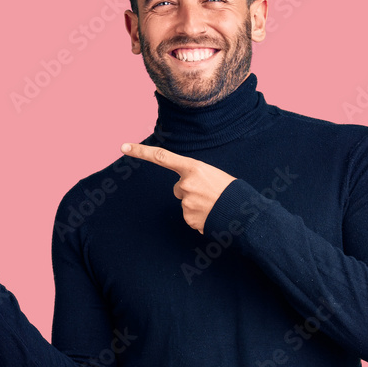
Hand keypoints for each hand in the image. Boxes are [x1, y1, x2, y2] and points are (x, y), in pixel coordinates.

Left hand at [120, 143, 235, 233]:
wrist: (244, 213)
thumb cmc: (230, 191)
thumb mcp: (212, 175)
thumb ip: (194, 177)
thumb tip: (182, 190)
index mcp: (193, 168)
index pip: (161, 157)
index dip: (141, 152)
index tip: (123, 147)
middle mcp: (185, 184)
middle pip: (178, 188)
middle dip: (189, 192)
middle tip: (208, 194)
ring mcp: (186, 203)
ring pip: (184, 204)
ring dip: (196, 205)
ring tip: (213, 205)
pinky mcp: (188, 219)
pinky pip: (189, 217)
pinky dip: (199, 218)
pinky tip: (211, 215)